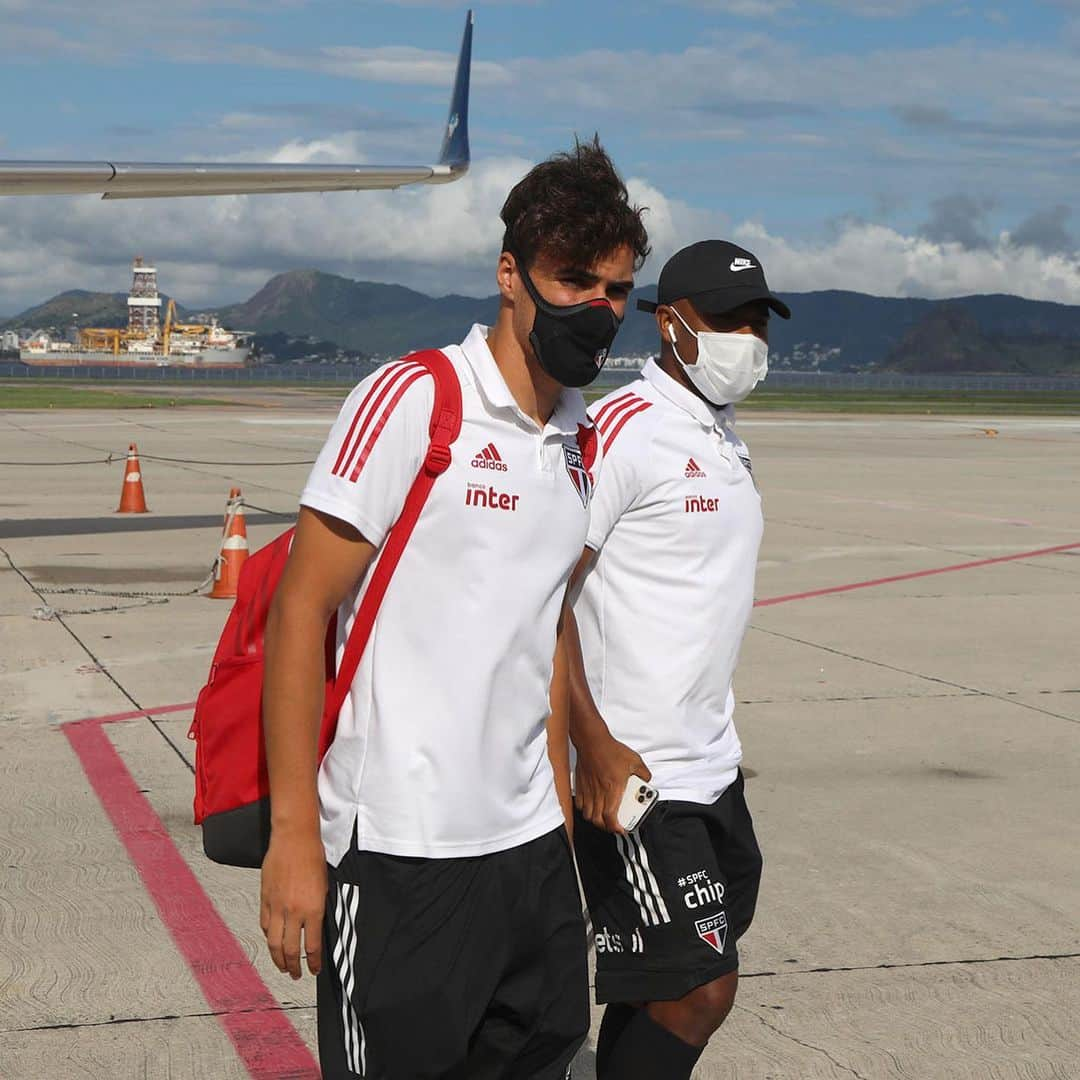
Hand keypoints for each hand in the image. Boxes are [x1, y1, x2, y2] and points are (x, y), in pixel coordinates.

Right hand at [260, 828, 327, 978]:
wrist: (294, 839)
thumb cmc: (313, 857)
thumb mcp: (325, 886)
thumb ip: (318, 909)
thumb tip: (316, 927)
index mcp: (313, 909)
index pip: (311, 946)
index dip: (312, 962)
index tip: (314, 969)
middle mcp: (293, 911)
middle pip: (290, 950)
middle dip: (293, 967)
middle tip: (296, 974)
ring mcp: (276, 906)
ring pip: (274, 942)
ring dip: (278, 959)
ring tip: (282, 966)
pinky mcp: (265, 898)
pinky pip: (265, 925)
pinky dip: (269, 937)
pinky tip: (272, 942)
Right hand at [574, 732, 651, 833]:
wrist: (592, 740)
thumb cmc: (611, 750)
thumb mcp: (634, 760)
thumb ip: (643, 773)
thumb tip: (647, 780)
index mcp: (613, 789)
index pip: (610, 816)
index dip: (615, 827)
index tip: (621, 829)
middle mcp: (599, 792)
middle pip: (598, 820)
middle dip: (606, 827)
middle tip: (614, 825)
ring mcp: (588, 790)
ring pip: (588, 814)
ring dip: (596, 820)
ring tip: (603, 818)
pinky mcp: (580, 785)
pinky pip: (580, 804)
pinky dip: (585, 810)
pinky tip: (592, 806)